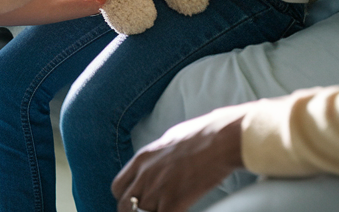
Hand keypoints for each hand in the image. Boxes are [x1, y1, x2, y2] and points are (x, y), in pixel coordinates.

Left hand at [112, 107, 246, 211]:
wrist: (220, 140)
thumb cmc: (202, 136)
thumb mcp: (170, 139)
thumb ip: (159, 156)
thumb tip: (160, 161)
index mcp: (142, 158)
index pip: (118, 187)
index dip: (125, 198)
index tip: (135, 203)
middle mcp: (145, 175)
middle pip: (125, 205)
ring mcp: (158, 189)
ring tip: (165, 209)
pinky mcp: (174, 201)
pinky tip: (178, 211)